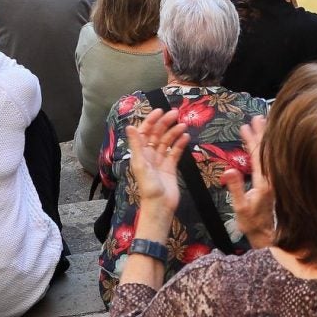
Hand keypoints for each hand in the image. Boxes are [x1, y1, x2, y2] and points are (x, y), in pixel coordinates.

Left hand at [123, 103, 190, 220]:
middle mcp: (149, 155)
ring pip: (167, 142)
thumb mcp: (140, 164)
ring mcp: (160, 161)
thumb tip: (130, 127)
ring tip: (184, 125)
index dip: (151, 121)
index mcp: (140, 154)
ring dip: (174, 133)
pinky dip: (180, 144)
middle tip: (175, 114)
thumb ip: (136, 145)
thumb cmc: (148, 187)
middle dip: (165, 124)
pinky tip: (186, 137)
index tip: (160, 111)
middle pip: (157, 135)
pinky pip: (175, 152)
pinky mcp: (171, 167)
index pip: (145, 132)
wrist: (160, 206)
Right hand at [219, 119, 276, 247]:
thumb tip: (229, 169)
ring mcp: (274, 181)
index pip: (259, 155)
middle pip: (267, 151)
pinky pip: (271, 161)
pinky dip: (267, 150)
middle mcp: (272, 179)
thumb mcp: (239, 206)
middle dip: (262, 133)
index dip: (252, 140)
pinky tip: (265, 145)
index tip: (246, 125)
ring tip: (263, 124)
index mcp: (264, 182)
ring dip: (266, 140)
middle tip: (257, 117)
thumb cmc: (251, 223)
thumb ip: (235, 188)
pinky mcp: (274, 184)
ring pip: (271, 155)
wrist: (266, 236)